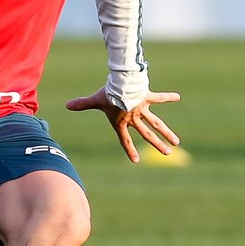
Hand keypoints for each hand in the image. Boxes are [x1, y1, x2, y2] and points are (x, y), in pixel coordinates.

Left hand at [66, 86, 180, 163]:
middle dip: (157, 144)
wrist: (121, 84)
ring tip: (176, 142)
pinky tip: (178, 97)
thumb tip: (66, 105)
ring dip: (167, 132)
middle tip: (167, 153)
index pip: (124, 139)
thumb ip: (82, 104)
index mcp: (121, 122)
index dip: (129, 150)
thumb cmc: (108, 94)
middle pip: (147, 134)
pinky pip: (159, 98)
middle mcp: (133, 118)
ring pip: (157, 123)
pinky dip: (168, 96)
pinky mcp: (148, 98)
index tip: (135, 160)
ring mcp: (142, 109)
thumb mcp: (95, 101)